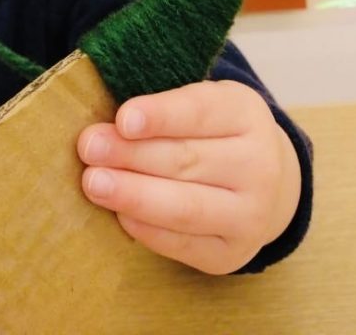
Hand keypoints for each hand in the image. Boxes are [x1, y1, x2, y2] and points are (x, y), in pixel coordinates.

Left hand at [77, 80, 300, 274]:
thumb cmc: (212, 131)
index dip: (160, 116)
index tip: (123, 119)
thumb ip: (161, 109)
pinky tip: (119, 213)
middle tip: (89, 148)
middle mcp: (259, 165)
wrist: (265, 182)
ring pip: (185, 206)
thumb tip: (106, 128)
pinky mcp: (233, 253)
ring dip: (134, 195)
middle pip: (187, 160)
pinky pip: (184, 244)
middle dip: (131, 155)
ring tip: (94, 183)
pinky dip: (147, 228)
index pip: (200, 112)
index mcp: (246, 113)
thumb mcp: (199, 103)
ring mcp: (251, 214)